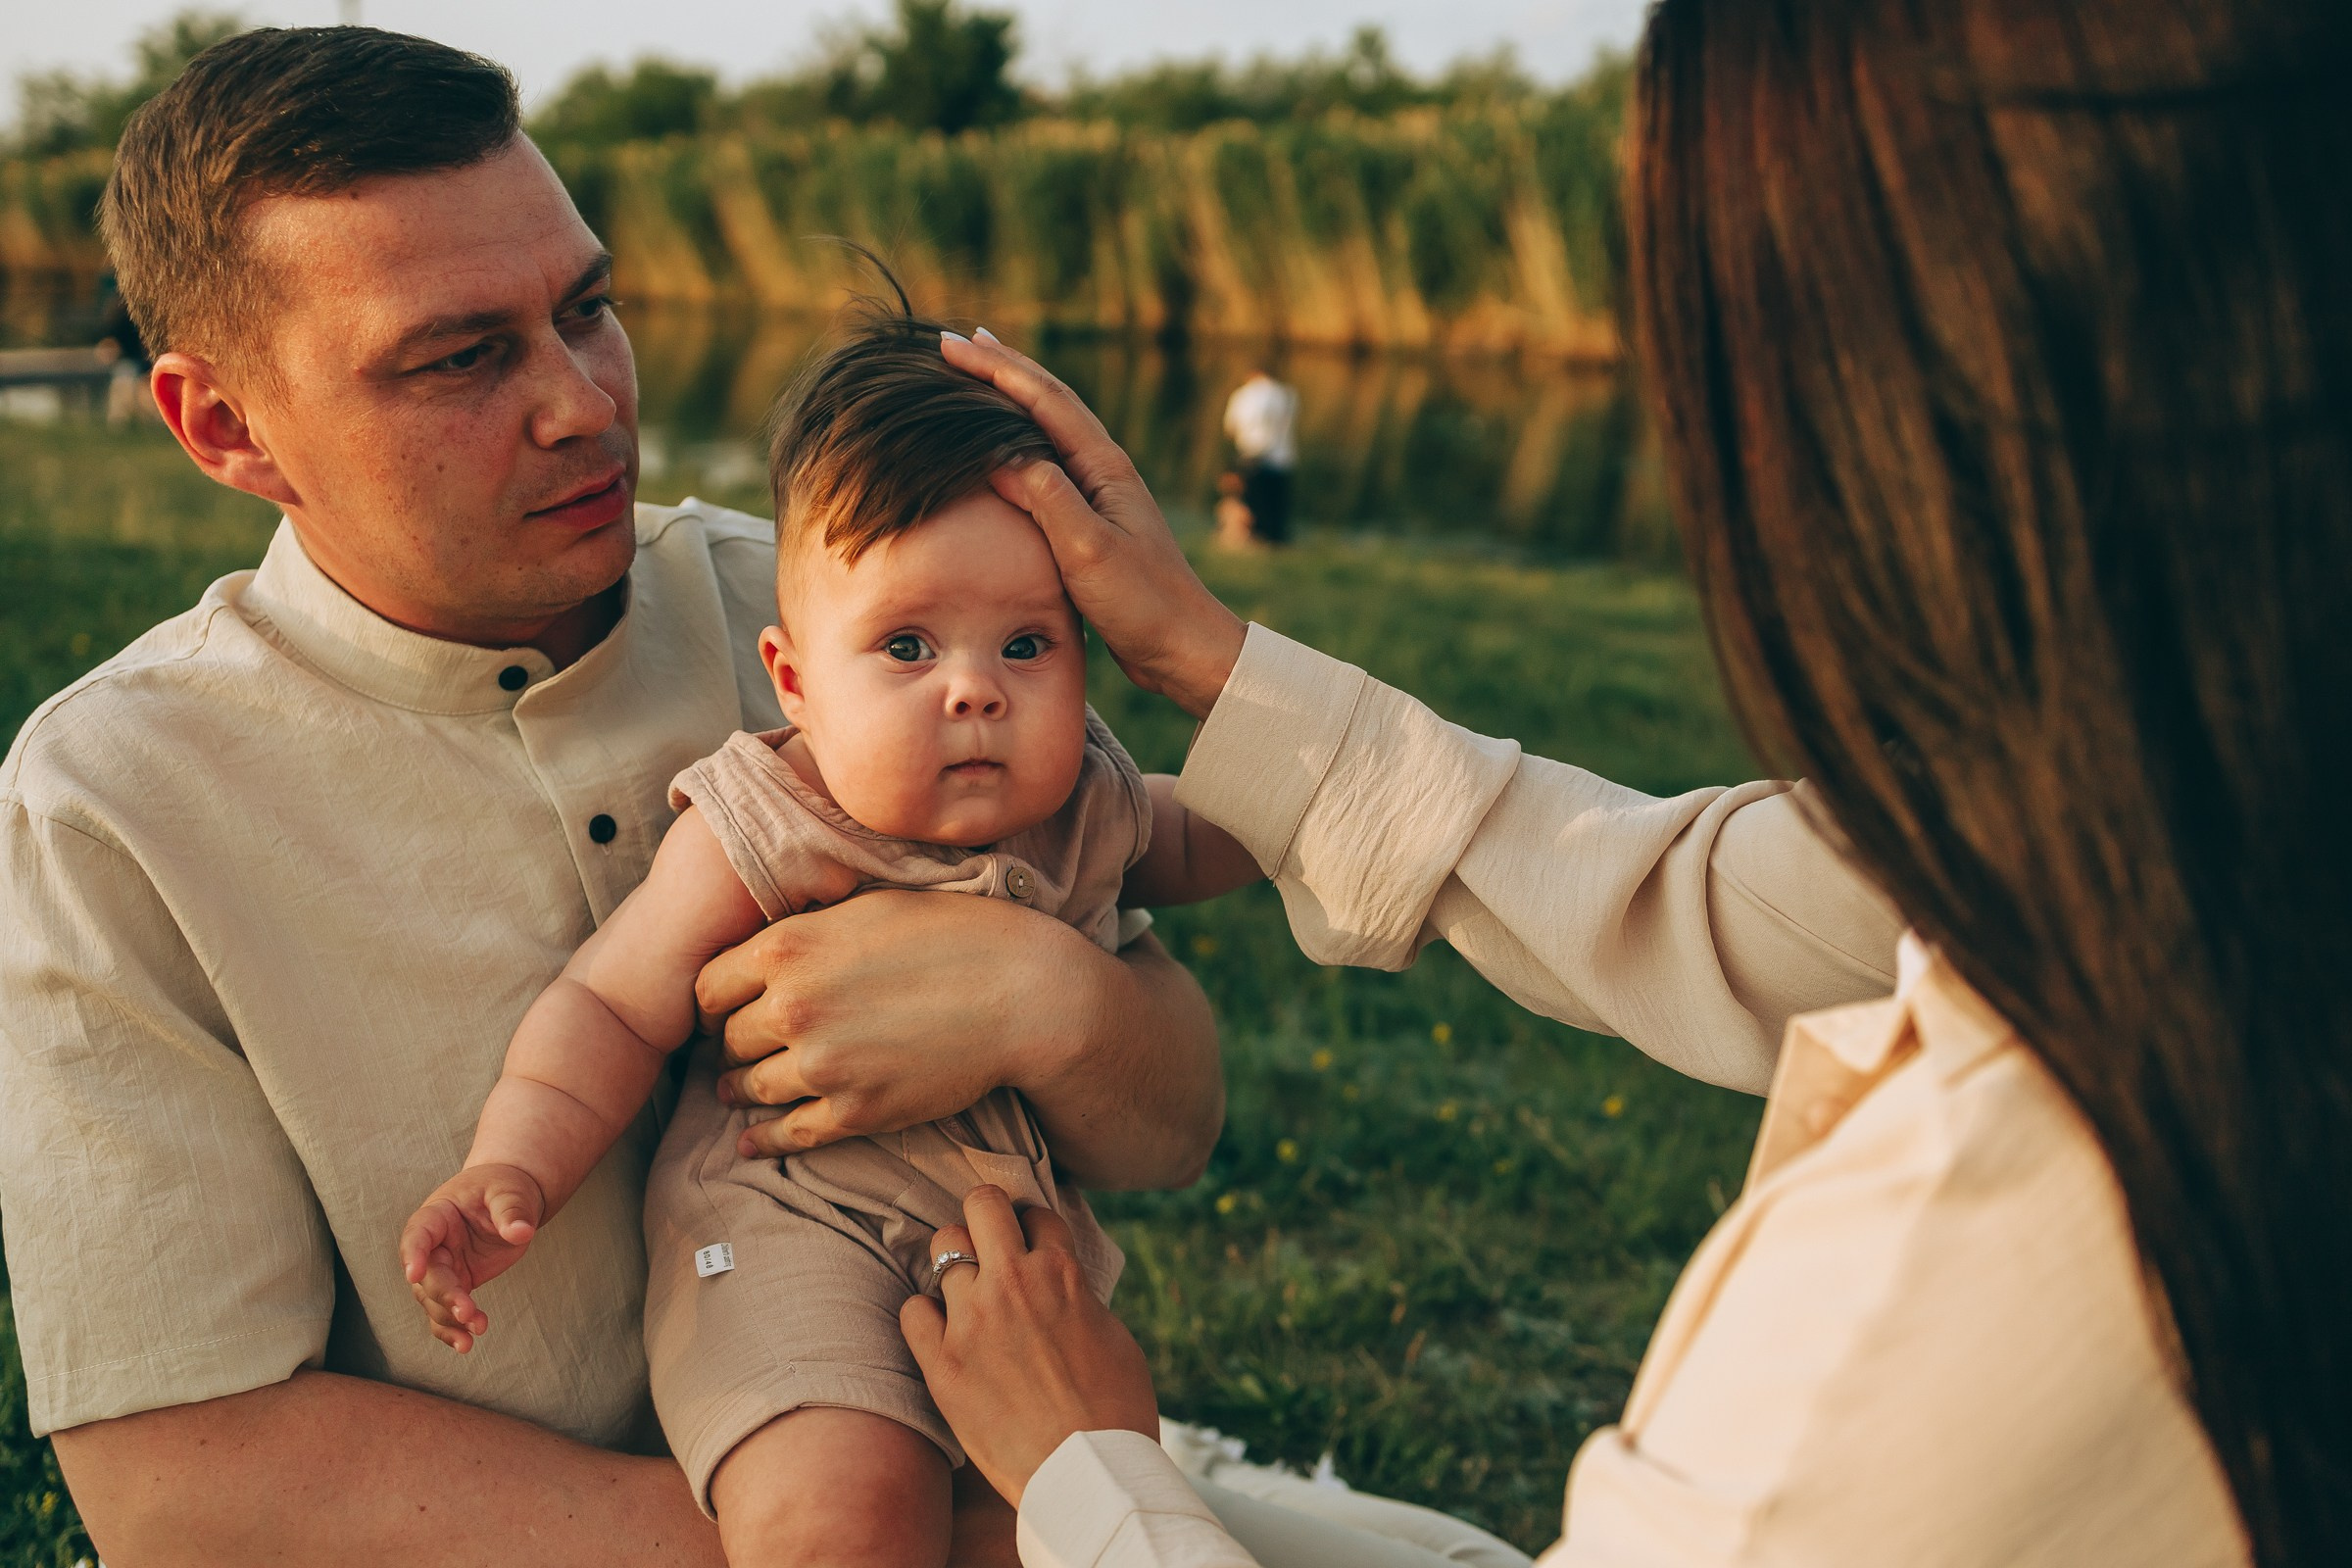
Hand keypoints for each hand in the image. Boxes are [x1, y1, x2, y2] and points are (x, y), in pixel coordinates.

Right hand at [399, 1164, 545, 1351]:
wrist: (509, 1199)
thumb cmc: (504, 1187)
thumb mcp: (510, 1191)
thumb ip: (511, 1210)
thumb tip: (521, 1233)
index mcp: (436, 1215)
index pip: (418, 1234)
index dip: (414, 1253)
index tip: (414, 1273)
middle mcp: (432, 1245)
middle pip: (427, 1275)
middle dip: (444, 1296)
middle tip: (466, 1312)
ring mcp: (443, 1267)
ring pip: (433, 1300)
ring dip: (450, 1319)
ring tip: (476, 1331)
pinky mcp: (458, 1284)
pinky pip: (446, 1311)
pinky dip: (453, 1330)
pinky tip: (466, 1345)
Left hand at [697, 890, 1109, 1158]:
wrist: (1021, 993)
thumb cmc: (955, 933)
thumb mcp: (868, 906)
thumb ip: (808, 927)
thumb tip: (766, 944)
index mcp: (788, 947)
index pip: (709, 986)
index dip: (711, 1002)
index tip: (720, 1010)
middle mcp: (793, 1008)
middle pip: (728, 1040)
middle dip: (728, 1045)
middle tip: (732, 1050)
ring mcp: (822, 1065)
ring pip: (750, 1088)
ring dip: (740, 1091)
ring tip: (738, 1091)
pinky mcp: (856, 1111)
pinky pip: (790, 1134)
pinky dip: (764, 1141)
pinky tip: (752, 1142)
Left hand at [900, 1186, 1159, 1506]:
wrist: (1089, 1472)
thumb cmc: (1116, 1409)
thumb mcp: (1113, 1334)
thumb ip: (1079, 1297)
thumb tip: (1063, 1287)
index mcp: (1062, 1272)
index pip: (1036, 1214)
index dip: (1034, 1230)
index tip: (1031, 1248)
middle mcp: (1013, 1283)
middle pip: (981, 1204)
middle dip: (986, 1218)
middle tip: (990, 1247)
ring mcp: (972, 1320)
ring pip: (942, 1249)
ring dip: (956, 1268)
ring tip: (967, 1296)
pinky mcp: (942, 1364)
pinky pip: (912, 1310)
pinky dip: (925, 1316)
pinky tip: (942, 1333)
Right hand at [941, 329, 1245, 717]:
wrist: (1183, 648)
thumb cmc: (1143, 603)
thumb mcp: (1089, 550)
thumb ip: (1047, 497)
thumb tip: (1001, 454)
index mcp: (1104, 467)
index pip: (1043, 401)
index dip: (996, 370)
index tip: (951, 347)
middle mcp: (1103, 470)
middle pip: (1047, 403)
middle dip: (1002, 369)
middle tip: (956, 342)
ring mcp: (1099, 495)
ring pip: (1047, 430)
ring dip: (1011, 398)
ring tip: (977, 375)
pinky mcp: (1092, 522)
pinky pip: (1046, 466)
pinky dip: (1018, 442)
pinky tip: (1004, 448)